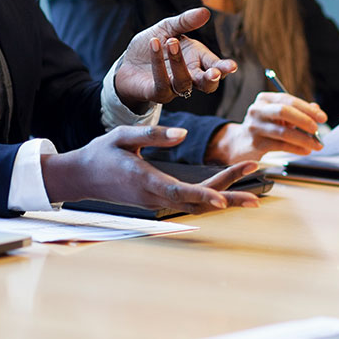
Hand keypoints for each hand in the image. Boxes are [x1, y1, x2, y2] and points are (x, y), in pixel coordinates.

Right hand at [42, 125, 260, 214]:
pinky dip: (210, 197)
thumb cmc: (101, 153)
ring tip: (252, 194)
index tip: (225, 199)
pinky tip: (228, 190)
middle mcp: (154, 197)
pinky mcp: (158, 200)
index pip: (180, 191)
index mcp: (145, 180)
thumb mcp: (123, 135)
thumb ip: (154, 133)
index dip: (204, 196)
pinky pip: (188, 202)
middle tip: (257, 199)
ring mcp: (156, 202)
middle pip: (197, 204)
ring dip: (223, 199)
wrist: (81, 176)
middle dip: (228, 200)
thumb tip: (183, 134)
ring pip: (195, 205)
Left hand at [113, 7, 237, 110]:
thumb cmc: (151, 45)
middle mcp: (190, 76)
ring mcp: (174, 88)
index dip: (224, 67)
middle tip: (214, 72)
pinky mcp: (157, 93)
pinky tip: (155, 45)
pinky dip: (158, 64)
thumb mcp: (168, 28)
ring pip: (184, 82)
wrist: (127, 60)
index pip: (215, 66)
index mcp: (197, 60)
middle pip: (207, 85)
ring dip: (179, 62)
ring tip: (171, 41)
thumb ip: (185, 22)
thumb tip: (205, 12)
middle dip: (212, 79)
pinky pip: (162, 83)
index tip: (231, 66)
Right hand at [205, 93, 326, 161]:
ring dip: (304, 139)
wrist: (240, 143)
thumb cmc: (264, 127)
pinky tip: (305, 150)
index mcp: (265, 99)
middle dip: (304, 120)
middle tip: (317, 129)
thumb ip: (298, 111)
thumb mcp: (279, 116)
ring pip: (283, 132)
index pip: (288, 99)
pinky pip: (280, 145)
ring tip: (316, 144)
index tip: (322, 117)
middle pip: (284, 111)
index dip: (307, 108)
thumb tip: (317, 110)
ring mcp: (255, 126)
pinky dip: (296, 148)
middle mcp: (258, 110)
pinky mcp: (256, 143)